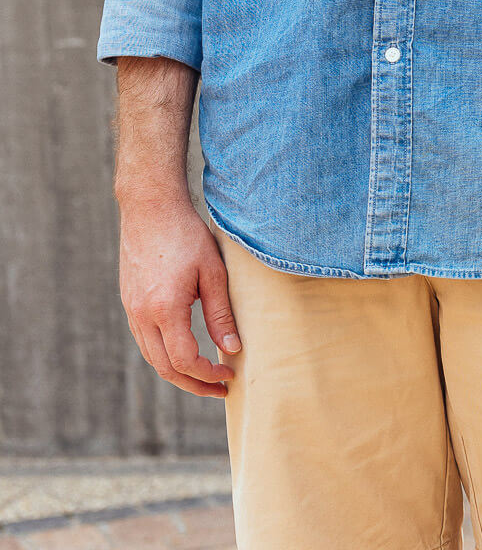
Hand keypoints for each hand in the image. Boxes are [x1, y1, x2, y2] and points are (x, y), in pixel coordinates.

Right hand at [118, 192, 239, 397]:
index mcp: (164, 309)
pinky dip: (164, 354)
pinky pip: (145, 340)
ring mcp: (131, 310)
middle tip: (220, 390)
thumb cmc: (187, 236)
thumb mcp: (213, 274)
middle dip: (193, 384)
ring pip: (152, 356)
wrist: (150, 209)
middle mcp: (142, 315)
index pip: (183, 360)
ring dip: (177, 372)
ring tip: (205, 377)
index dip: (207, 374)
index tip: (229, 375)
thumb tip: (233, 349)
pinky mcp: (129, 302)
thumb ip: (221, 314)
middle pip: (164, 367)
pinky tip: (185, 353)